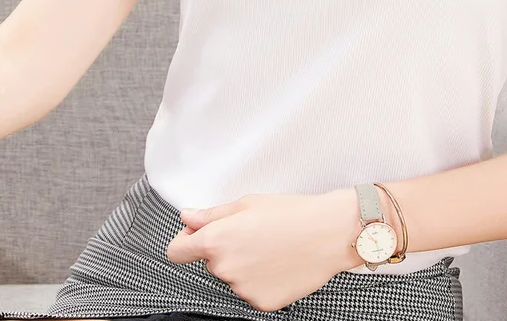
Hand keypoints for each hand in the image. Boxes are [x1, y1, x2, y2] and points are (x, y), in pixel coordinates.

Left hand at [166, 188, 364, 312]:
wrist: (329, 233)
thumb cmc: (291, 212)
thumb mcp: (249, 203)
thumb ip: (212, 214)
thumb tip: (187, 217)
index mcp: (216, 240)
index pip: (177, 251)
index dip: (185, 242)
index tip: (196, 236)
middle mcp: (224, 268)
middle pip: (212, 262)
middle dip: (227, 249)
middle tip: (256, 233)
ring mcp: (242, 290)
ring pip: (233, 277)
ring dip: (245, 265)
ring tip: (274, 247)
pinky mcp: (260, 304)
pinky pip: (252, 291)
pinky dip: (262, 280)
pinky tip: (281, 264)